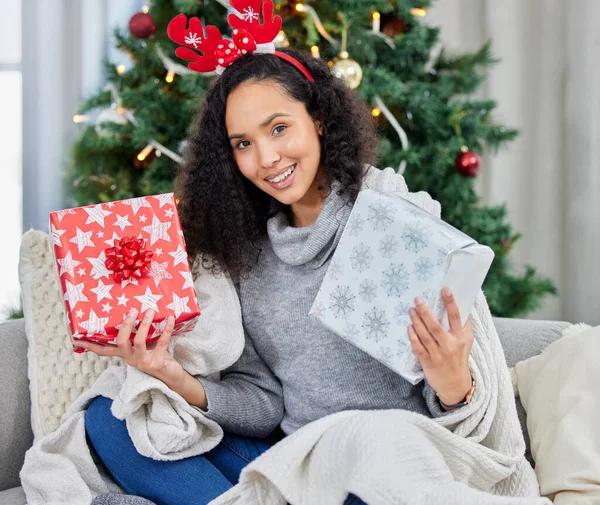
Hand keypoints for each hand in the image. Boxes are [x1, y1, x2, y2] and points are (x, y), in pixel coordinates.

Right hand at [76, 308, 184, 386]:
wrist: (171, 377)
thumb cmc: (156, 357)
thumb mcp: (144, 347)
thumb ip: (138, 335)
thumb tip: (137, 313)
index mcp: (125, 355)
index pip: (104, 351)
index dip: (91, 345)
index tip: (76, 338)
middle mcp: (131, 359)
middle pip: (121, 342)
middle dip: (126, 325)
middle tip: (132, 310)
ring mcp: (143, 362)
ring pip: (138, 341)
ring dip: (145, 325)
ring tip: (150, 311)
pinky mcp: (157, 362)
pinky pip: (161, 343)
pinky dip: (166, 329)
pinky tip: (170, 319)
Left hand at [407, 287, 473, 405]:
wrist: (455, 385)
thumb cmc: (460, 358)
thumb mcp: (467, 342)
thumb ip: (464, 325)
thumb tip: (466, 304)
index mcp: (461, 338)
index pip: (456, 317)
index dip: (451, 302)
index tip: (445, 289)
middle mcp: (450, 345)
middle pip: (436, 326)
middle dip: (425, 311)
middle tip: (417, 299)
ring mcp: (438, 355)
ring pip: (425, 336)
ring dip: (416, 322)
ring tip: (411, 310)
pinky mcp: (428, 362)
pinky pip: (418, 348)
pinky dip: (413, 337)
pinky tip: (409, 328)